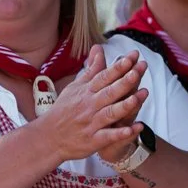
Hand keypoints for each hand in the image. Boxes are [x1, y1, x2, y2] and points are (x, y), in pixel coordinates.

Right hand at [40, 46, 147, 163]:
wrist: (47, 137)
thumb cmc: (63, 110)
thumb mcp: (75, 87)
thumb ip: (91, 69)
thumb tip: (99, 47)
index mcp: (85, 92)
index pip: (103, 77)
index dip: (118, 67)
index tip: (132, 57)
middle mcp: (88, 106)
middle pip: (109, 92)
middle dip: (124, 81)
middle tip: (139, 70)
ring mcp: (91, 123)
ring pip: (110, 112)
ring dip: (125, 105)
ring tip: (140, 96)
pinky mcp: (93, 140)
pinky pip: (109, 136)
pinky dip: (121, 133)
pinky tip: (135, 128)